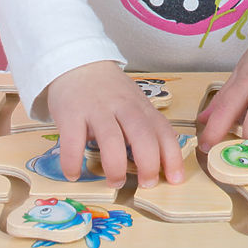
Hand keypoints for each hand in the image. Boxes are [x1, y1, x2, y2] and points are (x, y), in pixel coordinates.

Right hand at [46, 61, 185, 188]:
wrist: (77, 62)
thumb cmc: (108, 89)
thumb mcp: (133, 102)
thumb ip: (145, 126)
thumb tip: (160, 161)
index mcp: (140, 107)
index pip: (163, 131)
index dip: (172, 156)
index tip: (175, 179)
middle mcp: (122, 107)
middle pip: (142, 135)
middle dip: (148, 164)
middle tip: (146, 184)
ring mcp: (96, 110)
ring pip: (111, 140)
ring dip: (115, 167)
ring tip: (114, 182)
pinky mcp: (71, 114)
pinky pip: (73, 142)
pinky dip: (74, 162)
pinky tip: (74, 174)